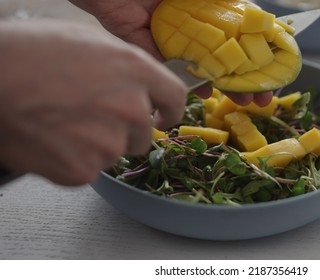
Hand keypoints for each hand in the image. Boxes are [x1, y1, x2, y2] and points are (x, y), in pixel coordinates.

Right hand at [0, 19, 186, 184]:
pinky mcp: (82, 170)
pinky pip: (89, 169)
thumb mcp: (89, 42)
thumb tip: (140, 87)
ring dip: (98, 144)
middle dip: (125, 130)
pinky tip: (53, 140)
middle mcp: (131, 110)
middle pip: (144, 134)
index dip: (170, 111)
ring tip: (64, 124)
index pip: (176, 100)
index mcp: (136, 72)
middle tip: (92, 117)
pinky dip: (74, 160)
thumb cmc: (28, 53)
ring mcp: (108, 143)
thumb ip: (126, 67)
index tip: (164, 117)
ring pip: (116, 153)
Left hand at [69, 0, 273, 106]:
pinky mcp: (153, 49)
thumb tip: (261, 13)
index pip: (242, 34)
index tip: (276, 73)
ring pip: (207, 67)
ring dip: (225, 86)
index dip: (260, 54)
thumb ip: (226, 0)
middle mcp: (197, 24)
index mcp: (211, 7)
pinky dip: (190, 83)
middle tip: (262, 100)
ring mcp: (177, 38)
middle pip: (228, 56)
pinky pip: (175, 71)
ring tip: (242, 102)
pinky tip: (204, 94)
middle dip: (248, 79)